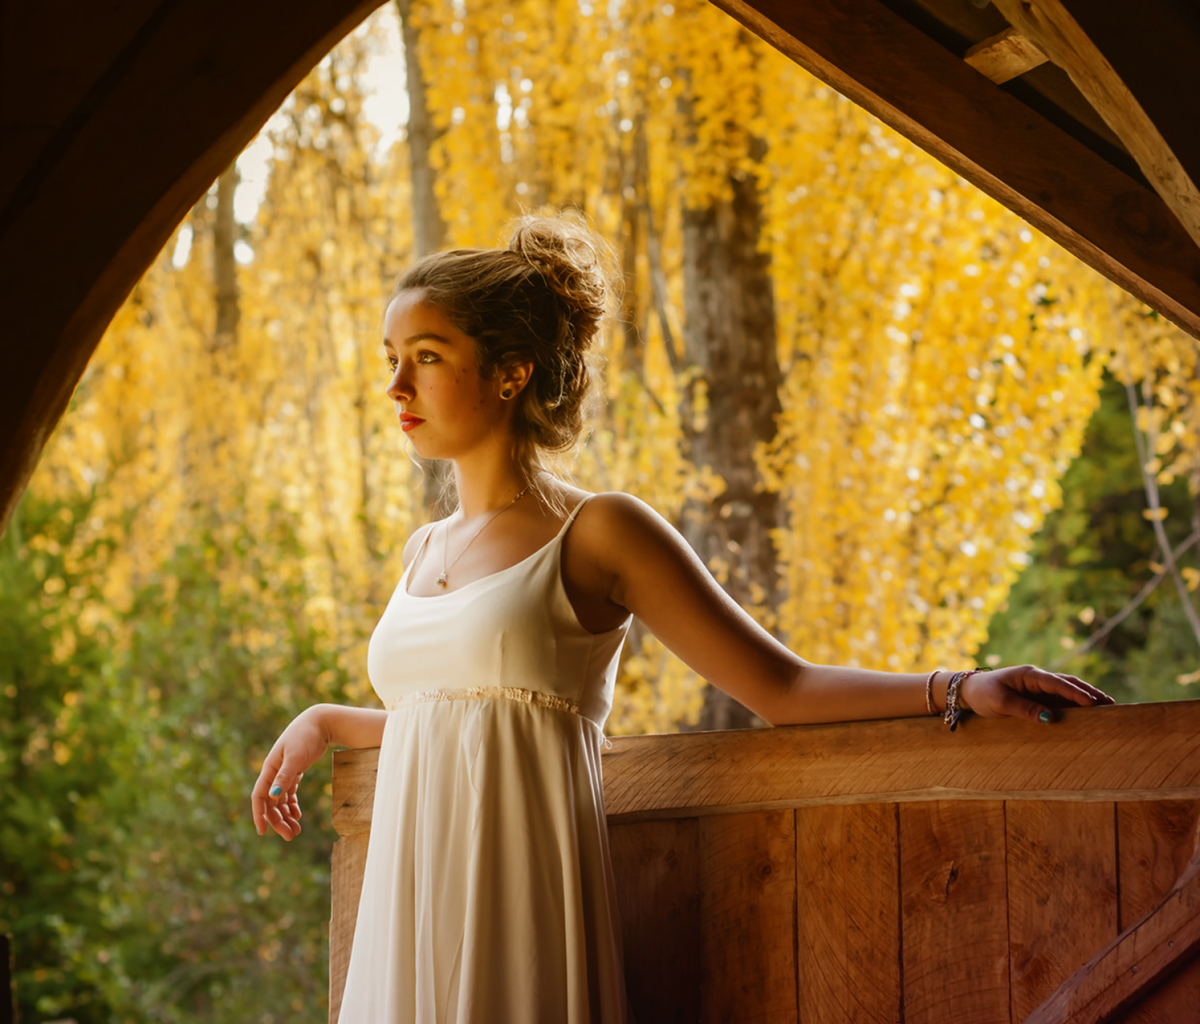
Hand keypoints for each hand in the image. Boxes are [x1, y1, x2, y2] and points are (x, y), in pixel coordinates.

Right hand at [251, 706, 329, 840]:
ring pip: (280, 800)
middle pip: (271, 803)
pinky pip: (289, 793)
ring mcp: (284, 772)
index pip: (259, 796)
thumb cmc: (305, 736)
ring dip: (286, 816)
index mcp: (269, 769)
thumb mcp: (295, 757)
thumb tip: (273, 796)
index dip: (259, 815)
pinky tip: (298, 815)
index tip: (262, 832)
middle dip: (278, 821)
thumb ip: (285, 776)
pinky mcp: (294, 771)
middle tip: (290, 836)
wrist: (320, 722)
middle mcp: (274, 772)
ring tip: (296, 831)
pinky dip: (292, 805)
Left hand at [959, 664, 1113, 722]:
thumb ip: (1025, 710)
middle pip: (1068, 683)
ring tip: (1106, 706)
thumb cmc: (984, 695)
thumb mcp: (1001, 703)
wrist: (969, 691)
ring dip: (1085, 696)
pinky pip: (1059, 699)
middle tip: (1110, 704)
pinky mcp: (1037, 696)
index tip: (1093, 703)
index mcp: (1029, 675)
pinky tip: (1087, 711)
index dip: (1076, 693)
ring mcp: (1038, 686)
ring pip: (1067, 690)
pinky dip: (1074, 703)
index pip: (1057, 684)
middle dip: (1089, 692)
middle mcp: (1037, 678)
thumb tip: (1051, 718)